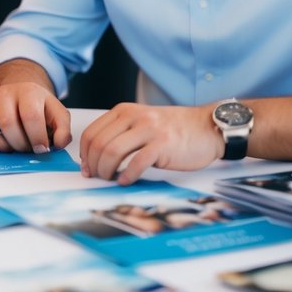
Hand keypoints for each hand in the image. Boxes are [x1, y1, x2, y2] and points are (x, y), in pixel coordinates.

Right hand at [0, 82, 71, 153]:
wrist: (18, 91)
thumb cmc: (38, 106)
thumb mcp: (56, 114)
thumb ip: (63, 130)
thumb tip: (58, 145)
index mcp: (29, 91)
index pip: (30, 116)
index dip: (36, 137)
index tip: (41, 149)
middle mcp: (6, 92)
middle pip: (8, 123)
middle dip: (19, 144)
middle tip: (26, 149)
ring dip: (1, 145)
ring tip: (11, 146)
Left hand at [80, 103, 221, 183]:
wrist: (206, 128)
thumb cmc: (174, 130)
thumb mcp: (142, 122)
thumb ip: (121, 133)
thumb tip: (96, 157)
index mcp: (124, 111)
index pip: (92, 132)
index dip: (84, 153)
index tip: (86, 167)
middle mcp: (134, 117)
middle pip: (98, 144)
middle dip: (93, 165)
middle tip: (96, 177)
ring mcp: (148, 130)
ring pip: (112, 152)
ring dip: (106, 171)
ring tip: (110, 179)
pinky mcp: (162, 145)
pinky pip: (136, 163)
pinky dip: (126, 176)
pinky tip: (126, 181)